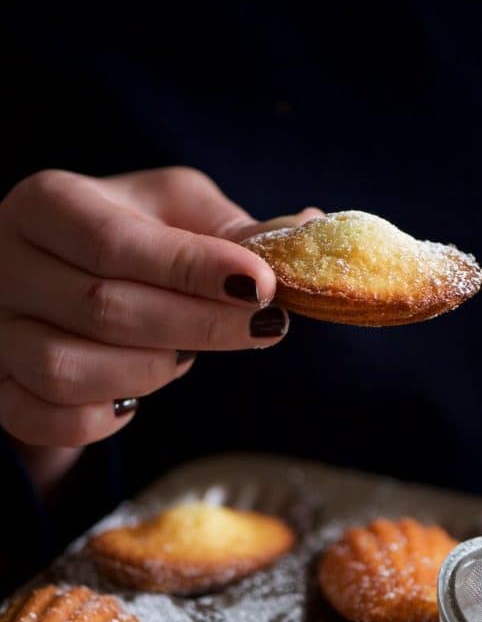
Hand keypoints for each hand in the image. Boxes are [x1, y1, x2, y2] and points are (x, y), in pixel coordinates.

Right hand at [0, 167, 320, 485]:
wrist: (59, 284)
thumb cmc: (130, 240)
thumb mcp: (176, 215)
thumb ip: (233, 229)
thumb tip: (311, 232)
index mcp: (48, 203)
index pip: (114, 242)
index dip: (193, 270)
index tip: (263, 286)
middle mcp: (6, 262)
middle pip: (101, 308)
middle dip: (198, 326)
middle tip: (264, 328)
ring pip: (66, 370)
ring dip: (147, 372)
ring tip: (181, 356)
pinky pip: (45, 418)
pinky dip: (102, 418)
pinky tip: (133, 396)